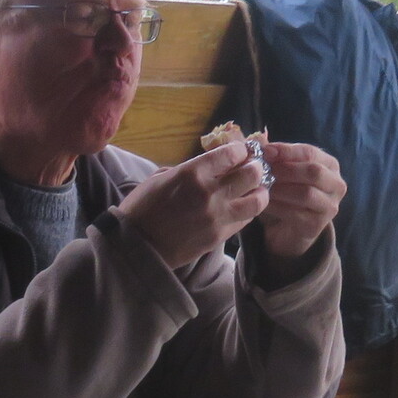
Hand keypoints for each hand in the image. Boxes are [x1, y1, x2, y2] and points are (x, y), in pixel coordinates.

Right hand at [116, 140, 269, 268]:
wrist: (137, 246)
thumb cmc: (142, 208)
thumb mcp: (161, 178)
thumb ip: (189, 169)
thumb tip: (210, 167)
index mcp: (192, 173)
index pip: (232, 153)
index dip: (240, 150)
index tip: (239, 152)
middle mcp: (210, 193)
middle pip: (251, 174)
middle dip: (255, 168)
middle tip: (252, 168)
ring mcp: (218, 217)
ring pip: (257, 201)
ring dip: (260, 192)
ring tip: (256, 189)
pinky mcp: (220, 237)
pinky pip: (245, 220)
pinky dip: (248, 211)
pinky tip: (242, 207)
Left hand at [254, 142, 341, 262]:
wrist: (290, 230)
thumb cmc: (288, 194)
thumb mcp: (285, 172)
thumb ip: (276, 157)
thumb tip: (259, 140)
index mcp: (330, 165)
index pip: (310, 153)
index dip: (287, 151)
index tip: (265, 151)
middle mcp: (336, 184)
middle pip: (313, 172)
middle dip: (285, 169)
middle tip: (262, 171)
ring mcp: (330, 206)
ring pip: (305, 193)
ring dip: (280, 189)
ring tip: (261, 187)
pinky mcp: (318, 225)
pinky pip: (296, 213)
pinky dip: (276, 207)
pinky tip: (263, 203)